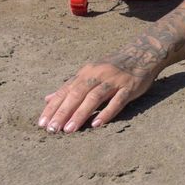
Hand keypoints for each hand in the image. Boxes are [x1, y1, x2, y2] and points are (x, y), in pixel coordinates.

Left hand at [37, 51, 157, 133]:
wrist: (142, 54)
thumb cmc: (112, 67)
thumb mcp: (89, 73)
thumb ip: (70, 87)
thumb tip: (48, 99)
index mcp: (86, 72)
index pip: (65, 91)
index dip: (53, 107)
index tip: (42, 123)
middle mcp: (97, 75)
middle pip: (77, 94)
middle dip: (63, 112)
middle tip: (52, 129)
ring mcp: (114, 81)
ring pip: (94, 97)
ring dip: (80, 114)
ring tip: (69, 130)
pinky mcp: (129, 87)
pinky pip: (117, 101)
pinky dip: (106, 112)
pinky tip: (96, 124)